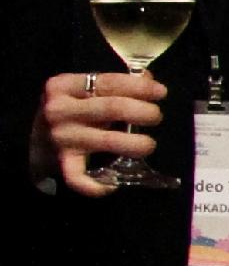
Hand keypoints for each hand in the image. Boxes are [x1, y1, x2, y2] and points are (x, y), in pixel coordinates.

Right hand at [30, 67, 163, 195]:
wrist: (31, 136)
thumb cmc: (70, 108)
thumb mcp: (83, 89)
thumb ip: (114, 83)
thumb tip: (148, 79)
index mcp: (64, 85)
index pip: (108, 82)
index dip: (139, 87)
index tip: (161, 92)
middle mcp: (59, 110)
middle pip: (112, 108)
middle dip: (144, 112)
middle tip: (156, 116)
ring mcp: (61, 137)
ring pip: (107, 141)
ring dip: (136, 144)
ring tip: (148, 144)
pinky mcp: (62, 161)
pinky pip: (78, 177)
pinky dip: (95, 186)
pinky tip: (112, 186)